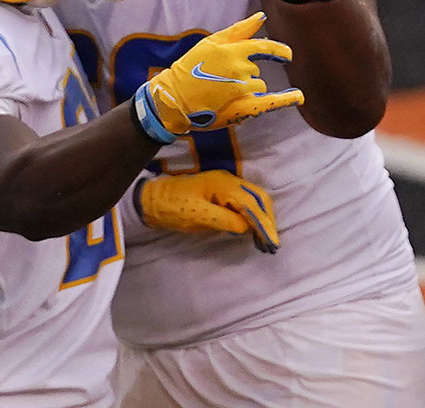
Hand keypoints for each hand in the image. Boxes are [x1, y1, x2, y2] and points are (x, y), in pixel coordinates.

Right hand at [131, 12, 302, 141]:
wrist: (174, 99)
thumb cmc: (189, 68)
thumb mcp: (210, 43)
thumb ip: (239, 30)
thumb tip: (262, 16)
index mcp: (233, 51)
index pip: (264, 47)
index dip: (278, 51)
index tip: (287, 55)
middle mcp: (240, 69)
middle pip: (256, 70)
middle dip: (243, 73)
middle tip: (218, 80)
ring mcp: (243, 89)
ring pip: (257, 85)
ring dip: (246, 88)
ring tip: (221, 93)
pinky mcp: (244, 107)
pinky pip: (272, 102)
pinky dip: (287, 99)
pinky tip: (298, 96)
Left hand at [136, 171, 279, 252]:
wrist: (152, 199)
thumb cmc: (173, 207)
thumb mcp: (198, 216)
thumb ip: (224, 220)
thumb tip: (246, 226)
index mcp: (223, 184)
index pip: (252, 204)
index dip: (264, 224)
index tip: (272, 243)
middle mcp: (228, 180)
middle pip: (258, 198)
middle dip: (268, 220)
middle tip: (272, 243)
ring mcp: (225, 184)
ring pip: (254, 199)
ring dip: (263, 218)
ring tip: (266, 240)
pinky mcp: (221, 192)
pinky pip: (244, 201)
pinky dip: (253, 215)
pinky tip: (254, 229)